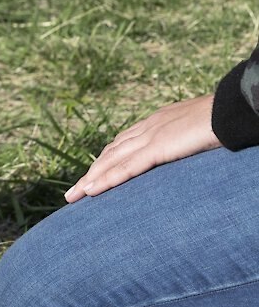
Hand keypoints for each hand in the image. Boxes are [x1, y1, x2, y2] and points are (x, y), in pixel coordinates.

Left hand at [64, 95, 219, 202]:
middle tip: (74, 192)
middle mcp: (147, 127)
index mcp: (157, 122)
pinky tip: (91, 191)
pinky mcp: (157, 148)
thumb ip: (185, 139)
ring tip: (74, 197)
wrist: (232, 109)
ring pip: (111, 162)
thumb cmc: (222, 119)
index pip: (123, 143)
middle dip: (91, 173)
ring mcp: (150, 137)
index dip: (106, 160)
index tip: (93, 174)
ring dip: (90, 180)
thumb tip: (187, 148)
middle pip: (110, 153)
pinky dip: (106, 180)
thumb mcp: (198, 131)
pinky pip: (125, 168)